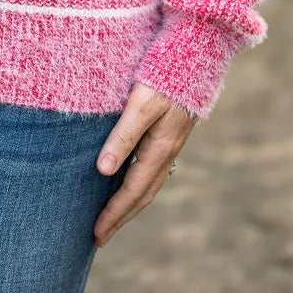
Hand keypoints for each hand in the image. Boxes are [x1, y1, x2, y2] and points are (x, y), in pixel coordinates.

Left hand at [93, 81, 197, 246]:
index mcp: (160, 149)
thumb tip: (103, 171)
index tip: (96, 233)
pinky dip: (138, 184)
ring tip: (112, 216)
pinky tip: (127, 181)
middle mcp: (168, 152)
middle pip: (143, 194)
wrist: (196, 56)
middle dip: (121, 216)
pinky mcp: (169, 133)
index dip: (114, 213)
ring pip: (149, 183)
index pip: (132, 191)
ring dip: (130, 203)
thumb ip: (123, 136)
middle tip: (100, 237)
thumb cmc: (164, 77)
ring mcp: (171, 144)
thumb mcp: (140, 105)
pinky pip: (152, 169)